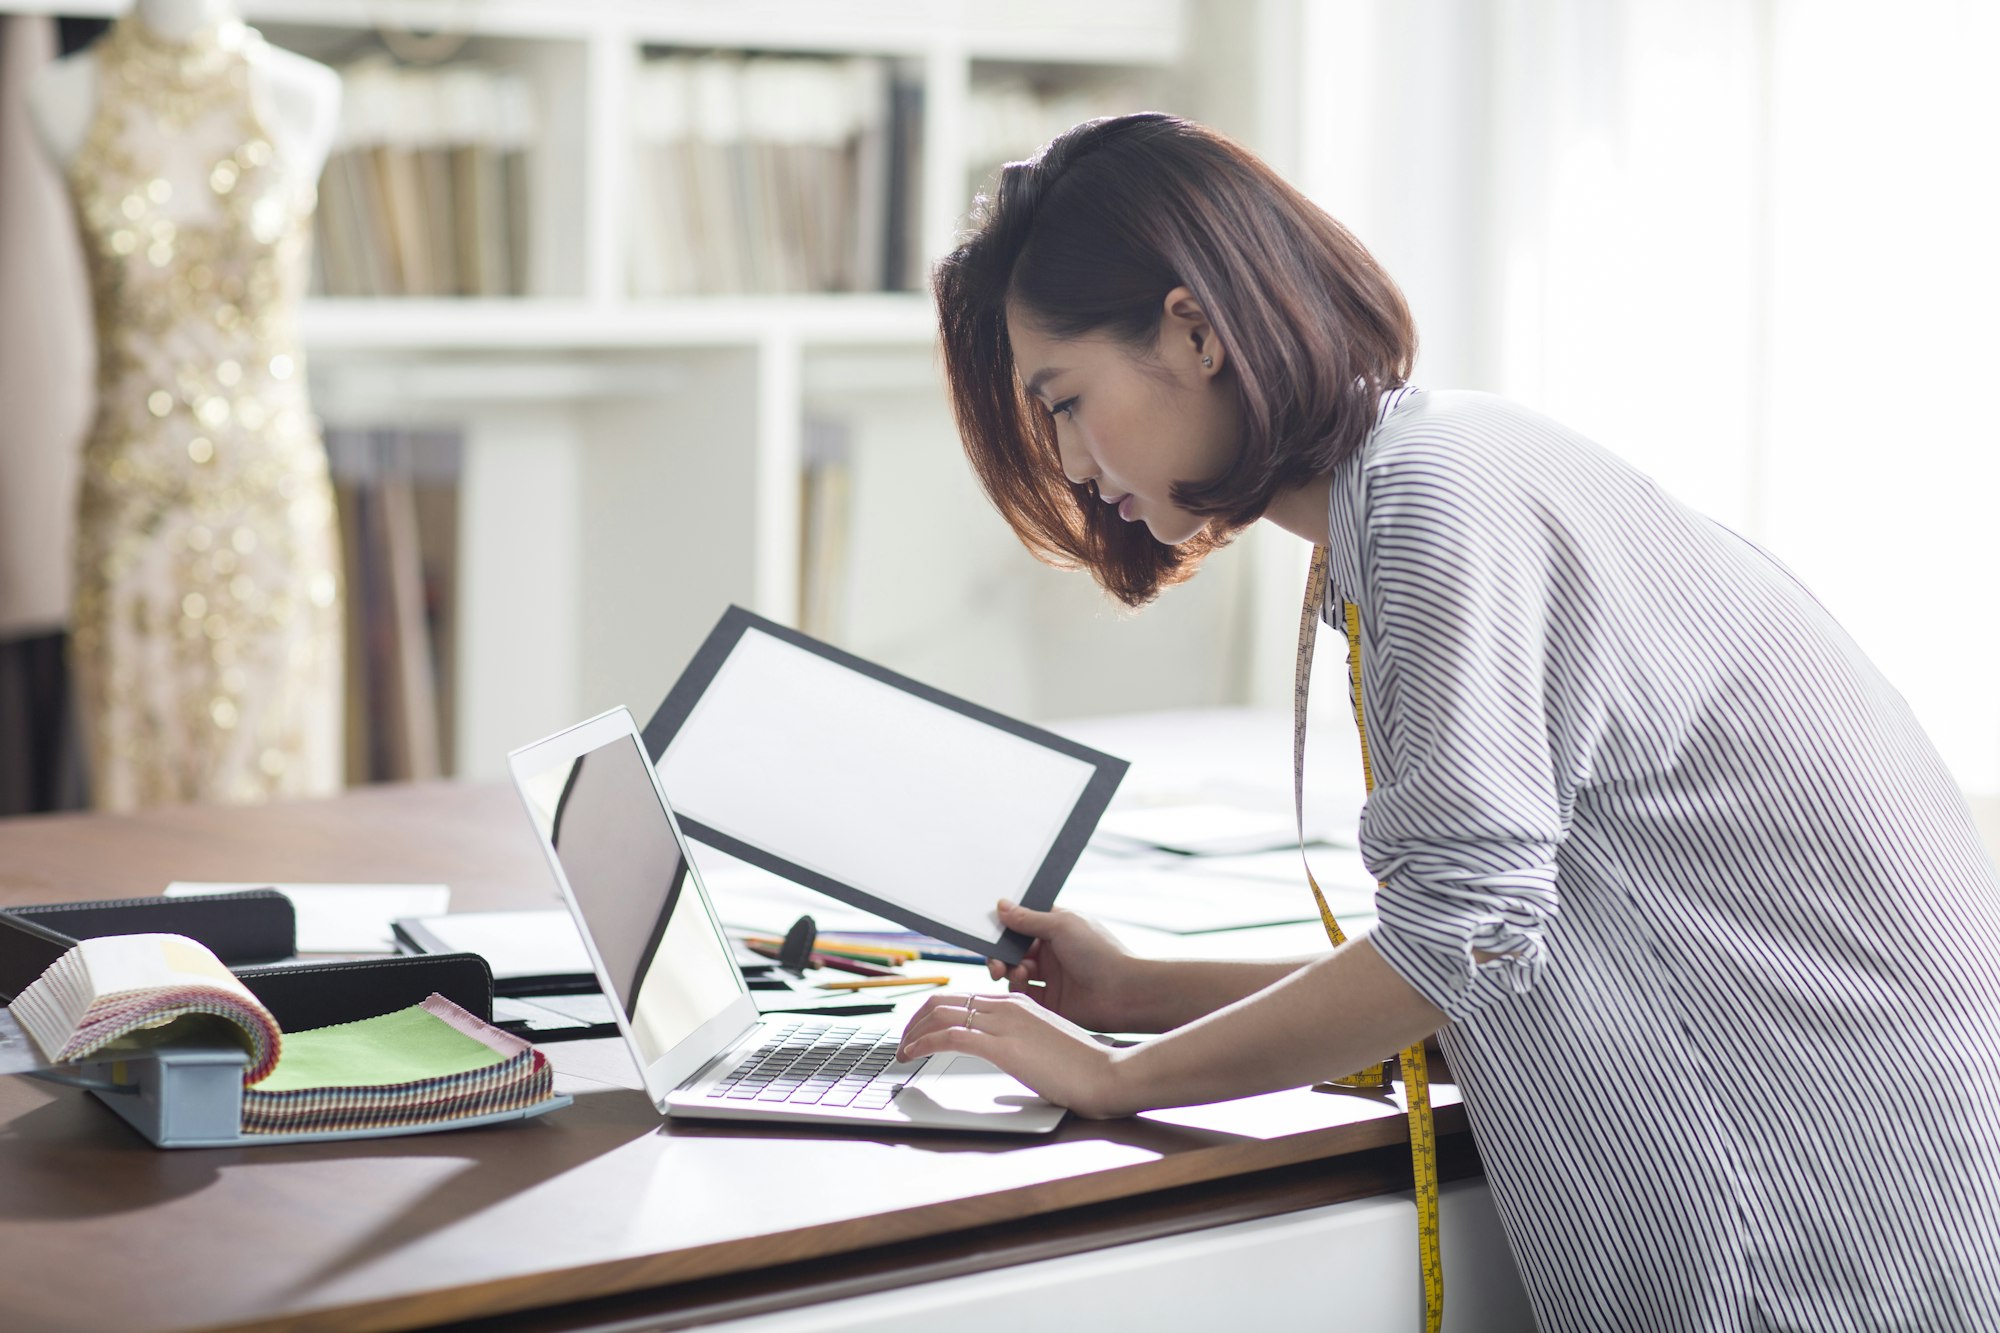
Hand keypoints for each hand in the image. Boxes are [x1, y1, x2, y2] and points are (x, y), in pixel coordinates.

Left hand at [896, 990, 1128, 1117]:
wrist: (1107, 1074)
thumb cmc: (1084, 1067)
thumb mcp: (1045, 1049)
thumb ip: (1023, 1047)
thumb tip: (1007, 1061)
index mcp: (1018, 1004)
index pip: (963, 999)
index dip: (933, 1015)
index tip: (920, 1033)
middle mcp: (1007, 1006)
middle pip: (944, 1001)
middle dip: (915, 1020)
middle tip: (902, 1042)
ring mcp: (1005, 1024)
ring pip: (941, 1014)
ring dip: (913, 1032)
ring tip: (901, 1052)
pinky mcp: (1003, 1046)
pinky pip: (951, 1037)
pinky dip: (923, 1043)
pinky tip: (912, 1054)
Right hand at [985, 898, 1156, 1033]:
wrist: (1125, 994)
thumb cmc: (1101, 953)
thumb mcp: (1062, 926)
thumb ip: (1028, 918)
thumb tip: (1001, 905)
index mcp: (1057, 927)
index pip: (1022, 923)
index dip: (1005, 927)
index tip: (989, 932)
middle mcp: (1052, 952)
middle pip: (1014, 951)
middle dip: (1001, 955)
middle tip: (997, 963)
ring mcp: (1051, 978)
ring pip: (1015, 973)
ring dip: (1009, 972)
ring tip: (1017, 974)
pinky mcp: (1051, 1003)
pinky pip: (1023, 997)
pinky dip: (1016, 992)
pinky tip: (1021, 988)